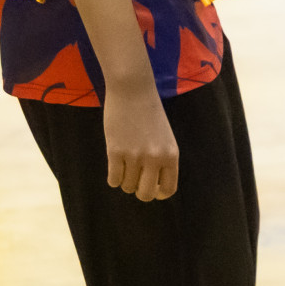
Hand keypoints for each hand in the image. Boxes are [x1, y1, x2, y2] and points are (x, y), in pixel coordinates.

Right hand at [103, 84, 178, 200]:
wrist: (133, 91)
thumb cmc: (149, 114)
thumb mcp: (164, 138)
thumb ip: (161, 160)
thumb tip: (152, 187)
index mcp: (171, 154)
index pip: (169, 189)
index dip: (158, 193)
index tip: (151, 186)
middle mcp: (155, 158)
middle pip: (146, 195)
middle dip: (139, 191)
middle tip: (135, 178)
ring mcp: (135, 156)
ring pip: (127, 187)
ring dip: (125, 180)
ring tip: (126, 163)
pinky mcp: (115, 152)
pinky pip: (113, 180)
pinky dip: (113, 176)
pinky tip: (115, 163)